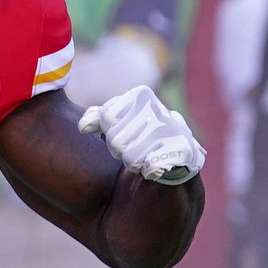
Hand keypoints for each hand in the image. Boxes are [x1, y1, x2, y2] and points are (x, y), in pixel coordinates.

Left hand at [79, 86, 204, 183]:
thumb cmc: (141, 139)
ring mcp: (172, 128)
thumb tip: (84, 126)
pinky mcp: (183, 150)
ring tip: (147, 157)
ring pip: (130, 158)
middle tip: (137, 149)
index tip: (124, 134)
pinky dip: (151, 172)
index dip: (110, 132)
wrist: (176, 160)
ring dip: (135, 164)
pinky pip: (151, 167)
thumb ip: (99, 118)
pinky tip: (157, 167)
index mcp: (140, 95)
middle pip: (115, 140)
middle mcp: (157, 107)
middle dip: (121, 151)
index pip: (106, 117)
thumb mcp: (117, 124)